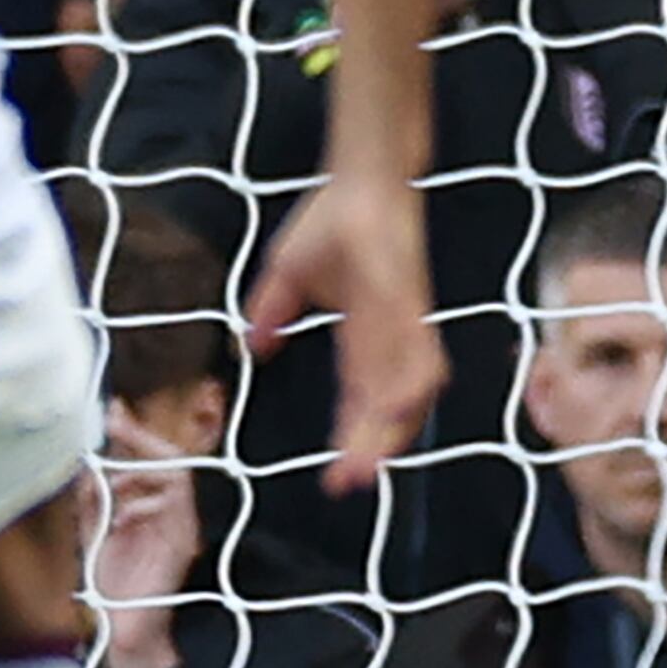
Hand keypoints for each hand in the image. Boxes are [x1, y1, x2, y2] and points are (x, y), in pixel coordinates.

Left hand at [88, 407, 202, 667]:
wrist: (122, 628)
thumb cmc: (111, 583)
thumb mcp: (92, 529)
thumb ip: (92, 497)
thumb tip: (87, 461)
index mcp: (149, 506)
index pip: (148, 460)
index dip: (133, 433)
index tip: (113, 410)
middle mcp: (170, 511)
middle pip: (168, 458)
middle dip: (140, 436)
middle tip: (115, 418)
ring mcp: (181, 525)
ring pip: (175, 473)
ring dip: (139, 468)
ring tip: (111, 483)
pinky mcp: (183, 540)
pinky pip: (176, 500)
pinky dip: (146, 498)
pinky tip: (122, 515)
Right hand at [245, 167, 442, 498]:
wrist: (362, 179)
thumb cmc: (331, 221)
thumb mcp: (287, 274)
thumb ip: (271, 312)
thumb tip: (252, 349)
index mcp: (362, 340)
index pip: (359, 401)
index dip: (351, 440)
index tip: (335, 480)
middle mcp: (389, 340)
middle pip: (385, 408)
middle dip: (370, 450)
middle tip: (350, 488)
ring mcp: (403, 323)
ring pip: (404, 390)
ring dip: (390, 429)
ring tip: (369, 467)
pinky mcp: (409, 301)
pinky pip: (415, 349)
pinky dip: (409, 383)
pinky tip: (398, 410)